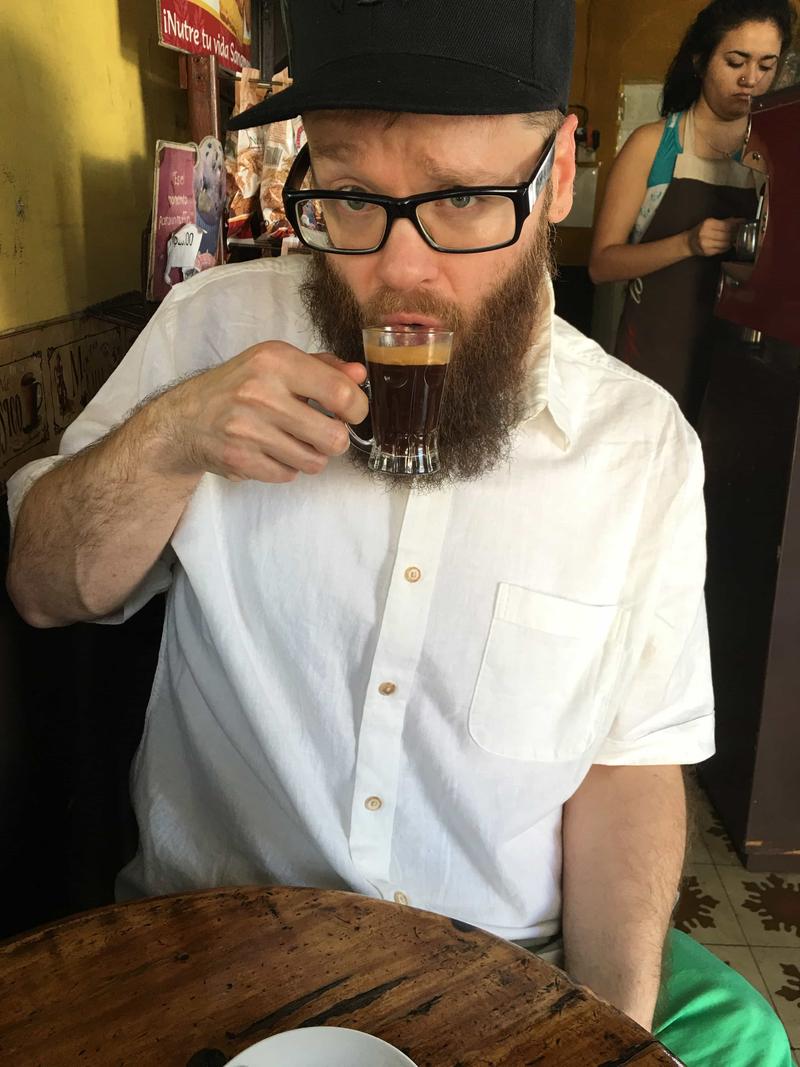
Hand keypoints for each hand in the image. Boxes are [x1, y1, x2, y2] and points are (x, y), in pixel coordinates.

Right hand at [152, 342, 368, 483]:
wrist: (185, 419)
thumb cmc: (239, 386)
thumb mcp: (277, 362)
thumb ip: (323, 367)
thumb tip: (360, 375)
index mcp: (275, 361)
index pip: (341, 393)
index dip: (357, 408)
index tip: (351, 412)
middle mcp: (261, 394)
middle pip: (334, 437)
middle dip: (336, 439)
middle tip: (324, 432)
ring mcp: (248, 430)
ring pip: (315, 461)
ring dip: (311, 455)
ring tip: (294, 441)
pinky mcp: (240, 460)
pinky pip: (289, 475)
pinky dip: (286, 467)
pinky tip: (271, 450)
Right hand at [686, 217, 743, 257]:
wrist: (689, 242)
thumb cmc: (702, 230)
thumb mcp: (712, 223)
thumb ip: (727, 222)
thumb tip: (742, 220)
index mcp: (708, 223)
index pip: (726, 225)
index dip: (736, 227)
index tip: (742, 227)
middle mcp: (705, 233)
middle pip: (726, 235)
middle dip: (735, 235)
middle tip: (740, 235)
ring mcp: (705, 244)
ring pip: (725, 243)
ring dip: (731, 242)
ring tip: (733, 240)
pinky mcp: (707, 252)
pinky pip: (721, 250)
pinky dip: (726, 248)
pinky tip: (726, 245)